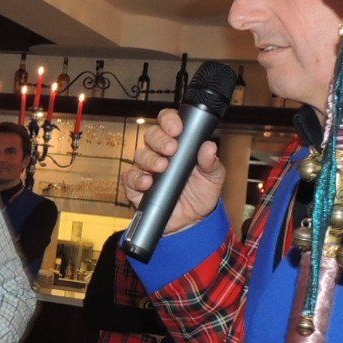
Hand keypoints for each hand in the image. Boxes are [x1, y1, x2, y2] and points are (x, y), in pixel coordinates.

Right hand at [119, 108, 226, 233]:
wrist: (192, 222)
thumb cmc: (201, 194)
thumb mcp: (213, 178)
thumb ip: (211, 162)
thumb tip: (209, 146)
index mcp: (177, 143)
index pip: (168, 122)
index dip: (169, 120)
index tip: (177, 128)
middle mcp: (159, 152)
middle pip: (151, 135)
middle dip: (160, 140)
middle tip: (171, 149)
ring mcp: (146, 169)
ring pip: (140, 155)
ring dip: (150, 159)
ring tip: (162, 167)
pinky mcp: (136, 187)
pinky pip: (130, 177)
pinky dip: (137, 179)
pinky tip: (148, 182)